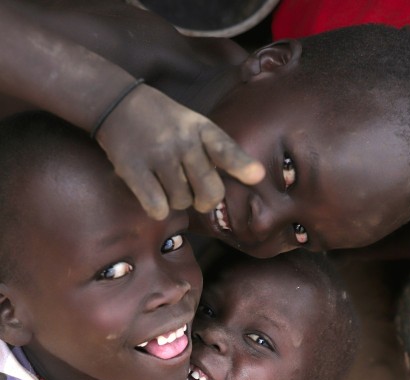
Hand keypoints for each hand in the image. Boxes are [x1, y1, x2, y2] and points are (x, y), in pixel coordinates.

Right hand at [96, 82, 264, 219]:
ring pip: (182, 202)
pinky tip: (153, 195)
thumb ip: (218, 150)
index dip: (242, 165)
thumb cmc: (164, 122)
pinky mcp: (133, 169)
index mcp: (200, 128)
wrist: (116, 103)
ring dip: (177, 201)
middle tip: (197, 197)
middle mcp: (182, 141)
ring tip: (167, 184)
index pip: (225, 149)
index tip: (257, 176)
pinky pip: (157, 207)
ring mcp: (157, 155)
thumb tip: (253, 177)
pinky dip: (158, 209)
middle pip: (209, 191)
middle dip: (206, 201)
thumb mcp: (194, 124)